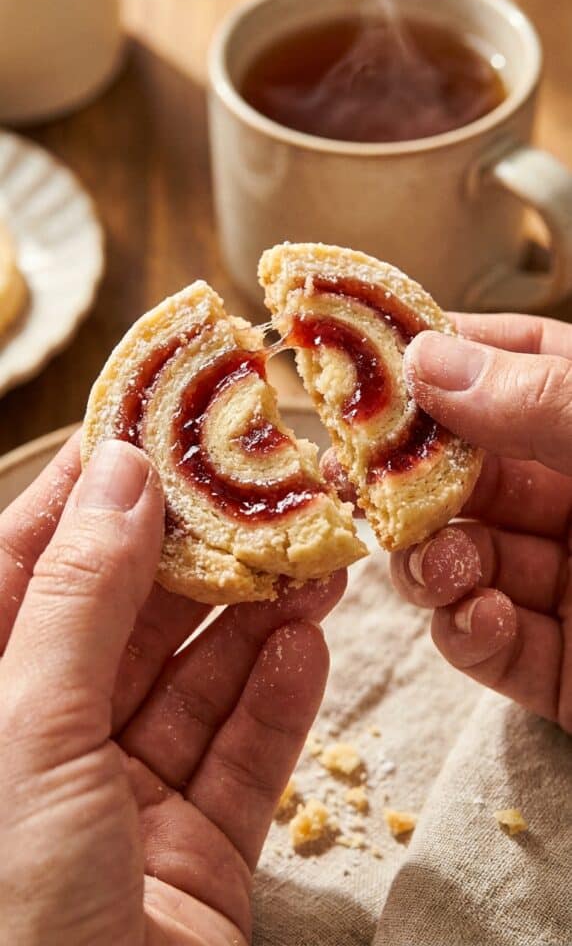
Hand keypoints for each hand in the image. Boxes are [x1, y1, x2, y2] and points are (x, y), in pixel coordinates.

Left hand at [0, 434, 345, 944]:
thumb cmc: (3, 911)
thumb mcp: (25, 729)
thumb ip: (75, 597)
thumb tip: (121, 472)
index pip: (28, 569)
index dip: (89, 494)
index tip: (152, 427)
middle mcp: (41, 747)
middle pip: (126, 621)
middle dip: (198, 553)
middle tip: (265, 488)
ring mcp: (119, 805)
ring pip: (194, 682)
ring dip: (255, 617)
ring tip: (314, 555)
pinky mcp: (192, 857)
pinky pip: (240, 759)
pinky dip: (278, 699)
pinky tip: (307, 643)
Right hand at [391, 312, 571, 732]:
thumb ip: (547, 400)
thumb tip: (429, 359)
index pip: (516, 368)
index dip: (442, 362)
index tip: (372, 369)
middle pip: (473, 473)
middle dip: (419, 481)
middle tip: (372, 488)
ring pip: (470, 558)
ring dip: (436, 561)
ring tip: (440, 566)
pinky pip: (497, 645)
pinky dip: (471, 633)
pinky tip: (480, 620)